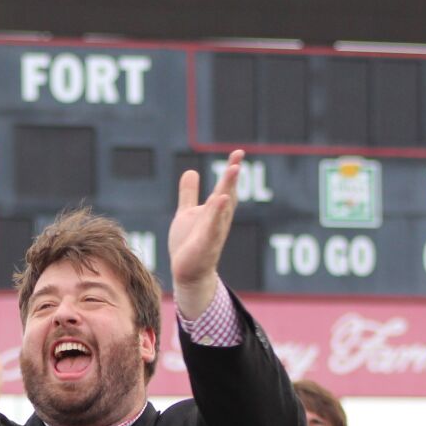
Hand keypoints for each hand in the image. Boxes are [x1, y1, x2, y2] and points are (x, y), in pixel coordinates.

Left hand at [169, 149, 243, 312]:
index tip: (238, 152)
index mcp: (214, 211)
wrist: (187, 273)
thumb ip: (189, 194)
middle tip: (238, 158)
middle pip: (227, 194)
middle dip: (231, 177)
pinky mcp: (206, 244)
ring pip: (222, 207)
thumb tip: (192, 171)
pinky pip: (213, 226)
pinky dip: (217, 212)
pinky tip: (220, 199)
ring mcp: (214, 231)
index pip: (225, 187)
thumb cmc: (189, 244)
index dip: (231, 170)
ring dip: (228, 188)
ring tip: (233, 170)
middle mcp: (218, 219)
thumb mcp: (186, 213)